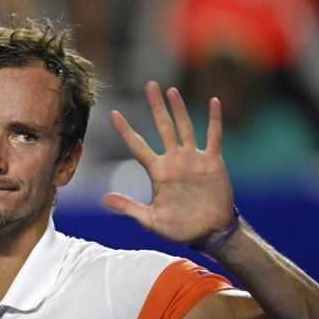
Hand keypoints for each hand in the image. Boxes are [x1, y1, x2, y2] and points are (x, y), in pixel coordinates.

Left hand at [102, 81, 234, 243]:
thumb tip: (104, 199)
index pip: (138, 146)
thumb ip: (129, 207)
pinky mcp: (212, 162)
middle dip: (156, 106)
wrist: (208, 233)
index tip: (113, 113)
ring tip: (172, 90)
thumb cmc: (179, 227)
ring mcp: (193, 159)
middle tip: (150, 85)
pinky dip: (214, 120)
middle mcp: (174, 160)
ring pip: (185, 127)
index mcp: (158, 172)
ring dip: (179, 109)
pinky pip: (213, 137)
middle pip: (163, 127)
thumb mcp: (150, 220)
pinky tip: (214, 101)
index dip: (126, 130)